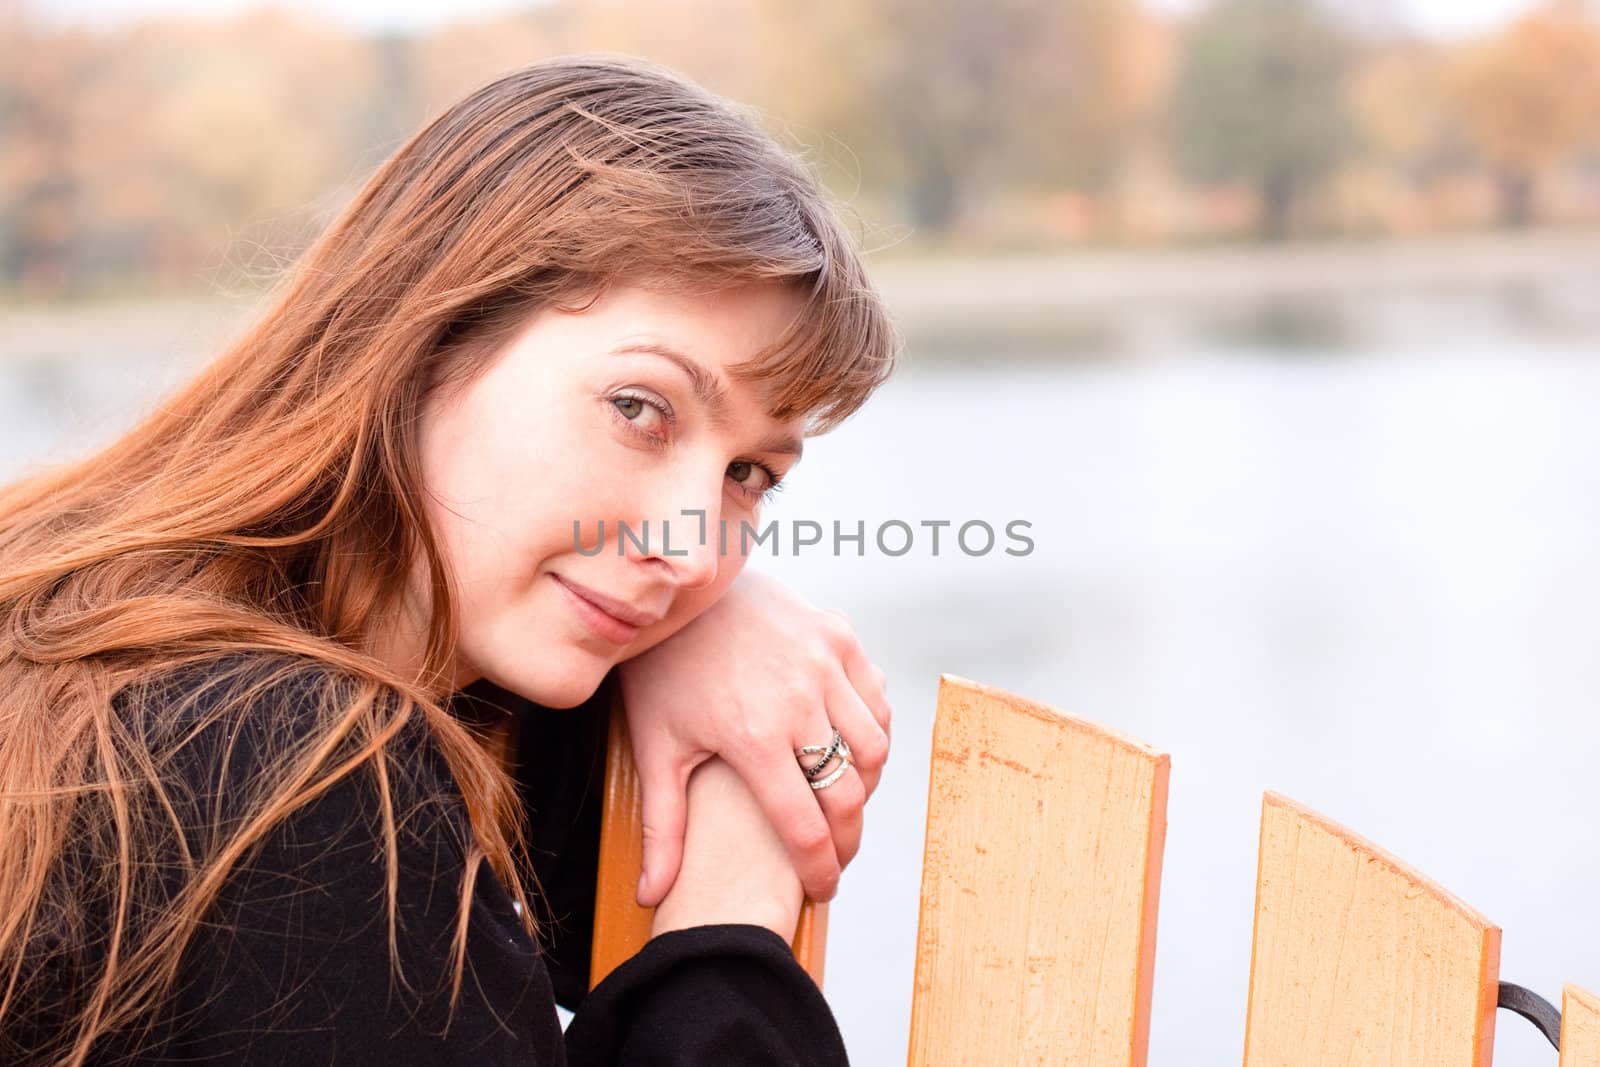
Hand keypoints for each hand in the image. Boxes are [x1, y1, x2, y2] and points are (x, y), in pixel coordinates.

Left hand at [616, 567, 891, 908]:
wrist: (682, 590)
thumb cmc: (662, 671)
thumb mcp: (656, 748)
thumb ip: (663, 828)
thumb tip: (651, 897)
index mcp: (752, 737)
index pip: (804, 827)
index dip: (819, 870)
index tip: (821, 889)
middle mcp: (798, 699)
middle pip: (848, 795)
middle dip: (848, 838)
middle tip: (836, 856)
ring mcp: (825, 662)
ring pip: (873, 748)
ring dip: (863, 783)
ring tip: (840, 801)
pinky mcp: (839, 636)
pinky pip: (876, 700)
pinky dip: (871, 731)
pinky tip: (845, 746)